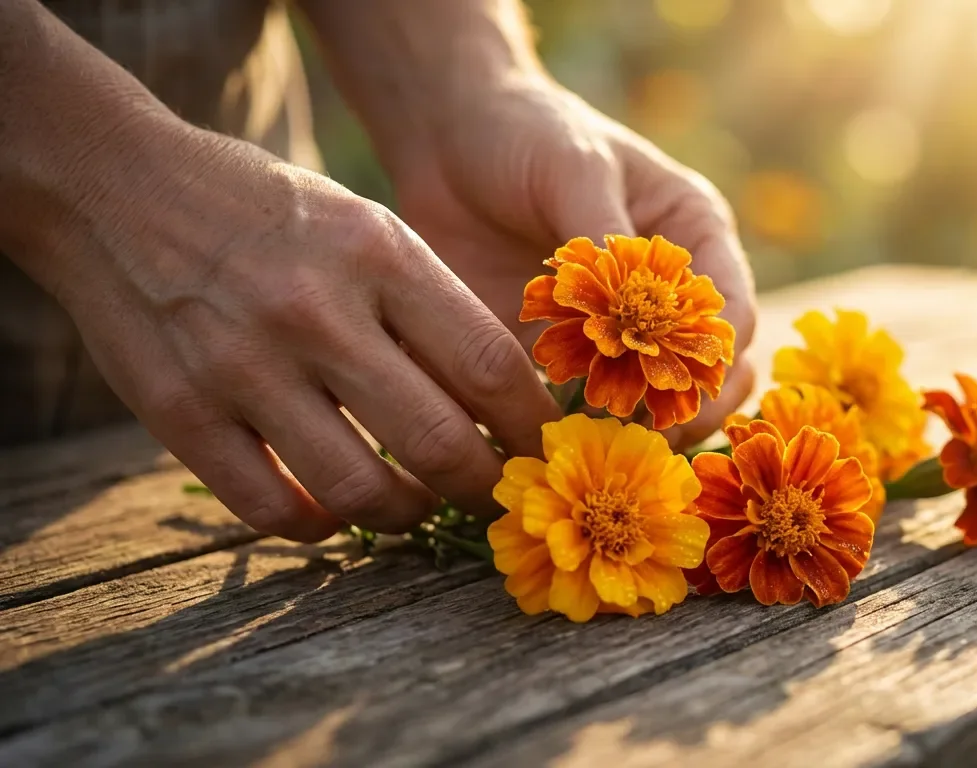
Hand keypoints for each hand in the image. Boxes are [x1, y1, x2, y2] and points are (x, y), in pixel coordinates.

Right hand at [40, 119, 559, 541]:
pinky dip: (319, 525)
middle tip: (492, 496)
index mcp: (378, 255)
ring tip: (417, 506)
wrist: (117, 187)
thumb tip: (504, 403)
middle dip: (483, 487)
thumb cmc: (272, 214)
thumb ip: (432, 307)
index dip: (530, 425)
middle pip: (438, 442)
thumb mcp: (368, 227)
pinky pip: (271, 508)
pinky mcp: (180, 412)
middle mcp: (315, 311)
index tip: (543, 449)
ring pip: (360, 492)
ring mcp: (242, 365)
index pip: (488, 365)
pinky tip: (334, 510)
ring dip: (407, 516)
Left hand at [389, 76, 757, 446]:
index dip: (714, 362)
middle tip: (645, 439)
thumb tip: (638, 316)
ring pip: (655, 401)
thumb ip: (609, 240)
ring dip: (636, 429)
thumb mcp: (575, 168)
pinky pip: (584, 407)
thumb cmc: (527, 132)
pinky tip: (554, 441)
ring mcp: (616, 329)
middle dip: (687, 410)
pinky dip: (577, 429)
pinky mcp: (563, 355)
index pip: (731, 316)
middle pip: (709, 373)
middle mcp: (666, 292)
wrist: (447, 139)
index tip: (676, 392)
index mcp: (694, 237)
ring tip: (600, 445)